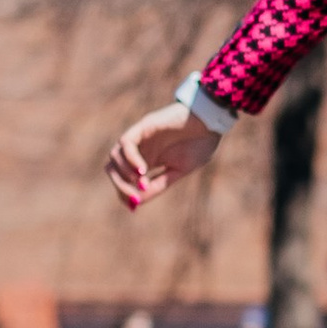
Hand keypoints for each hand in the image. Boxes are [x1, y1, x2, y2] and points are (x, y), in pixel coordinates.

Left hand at [105, 101, 223, 212]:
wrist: (212, 121)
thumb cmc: (201, 143)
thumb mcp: (179, 170)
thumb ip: (159, 185)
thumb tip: (137, 203)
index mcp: (147, 159)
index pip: (124, 179)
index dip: (124, 193)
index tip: (134, 205)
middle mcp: (139, 149)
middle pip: (113, 169)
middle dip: (120, 187)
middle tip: (135, 197)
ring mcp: (140, 137)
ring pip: (114, 157)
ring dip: (123, 174)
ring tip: (142, 183)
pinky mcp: (143, 126)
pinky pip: (125, 144)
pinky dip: (129, 159)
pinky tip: (142, 171)